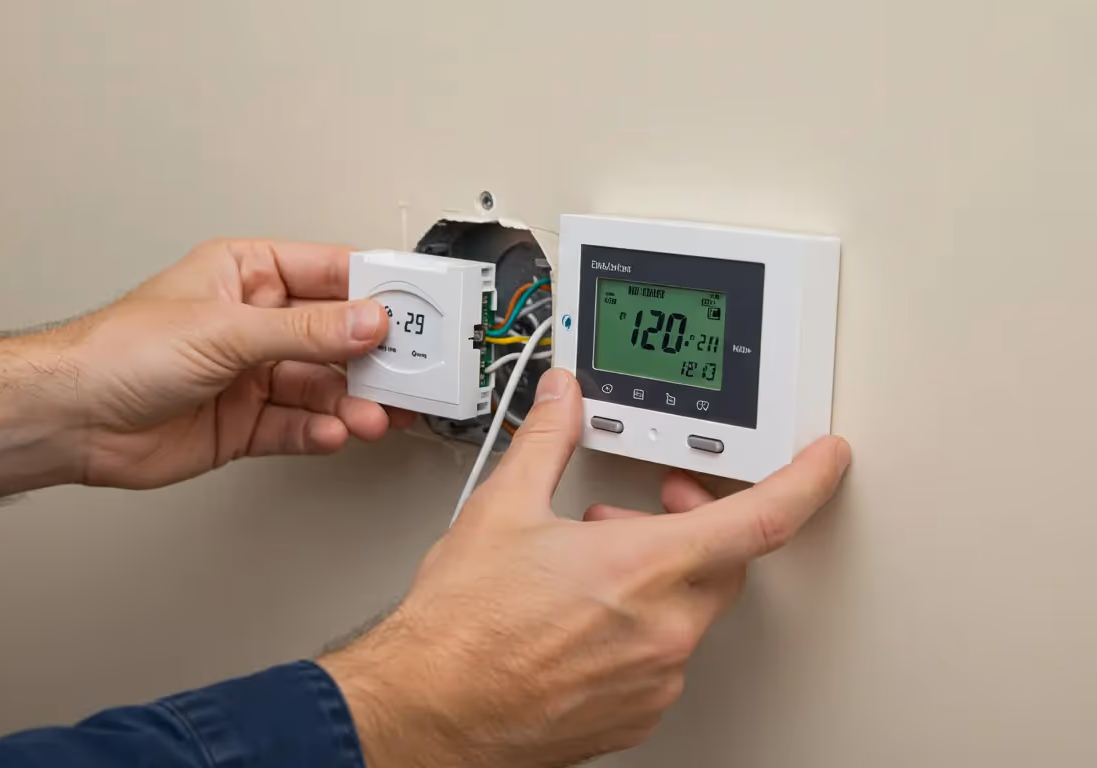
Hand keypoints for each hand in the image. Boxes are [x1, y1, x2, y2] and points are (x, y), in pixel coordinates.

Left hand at [0, 239, 412, 501]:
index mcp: (247, 274)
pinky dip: (321, 431)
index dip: (377, 290)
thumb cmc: (119, 351)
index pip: (330, 273)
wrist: (71, 419)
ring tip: (375, 414)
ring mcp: (251, 375)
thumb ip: (305, 331)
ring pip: (322, 386)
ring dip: (352, 401)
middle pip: (335, 335)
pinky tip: (336, 433)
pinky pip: (298, 426)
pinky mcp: (245, 424)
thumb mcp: (225, 330)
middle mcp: (253, 322)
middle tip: (414, 372)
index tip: (420, 306)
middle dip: (374, 356)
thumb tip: (367, 322)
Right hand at [319, 369, 850, 767]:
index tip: (825, 460)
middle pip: (725, 561)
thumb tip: (564, 401)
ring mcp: (654, 678)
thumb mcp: (502, 510)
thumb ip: (547, 442)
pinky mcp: (636, 713)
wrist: (428, 708)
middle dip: (699, 523)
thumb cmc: (461, 628)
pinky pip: (665, 657)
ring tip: (598, 560)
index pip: (762, 519)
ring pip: (691, 610)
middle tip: (656, 504)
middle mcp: (663, 628)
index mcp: (643, 567)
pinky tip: (590, 614)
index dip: (806, 481)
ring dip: (662, 576)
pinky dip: (643, 625)